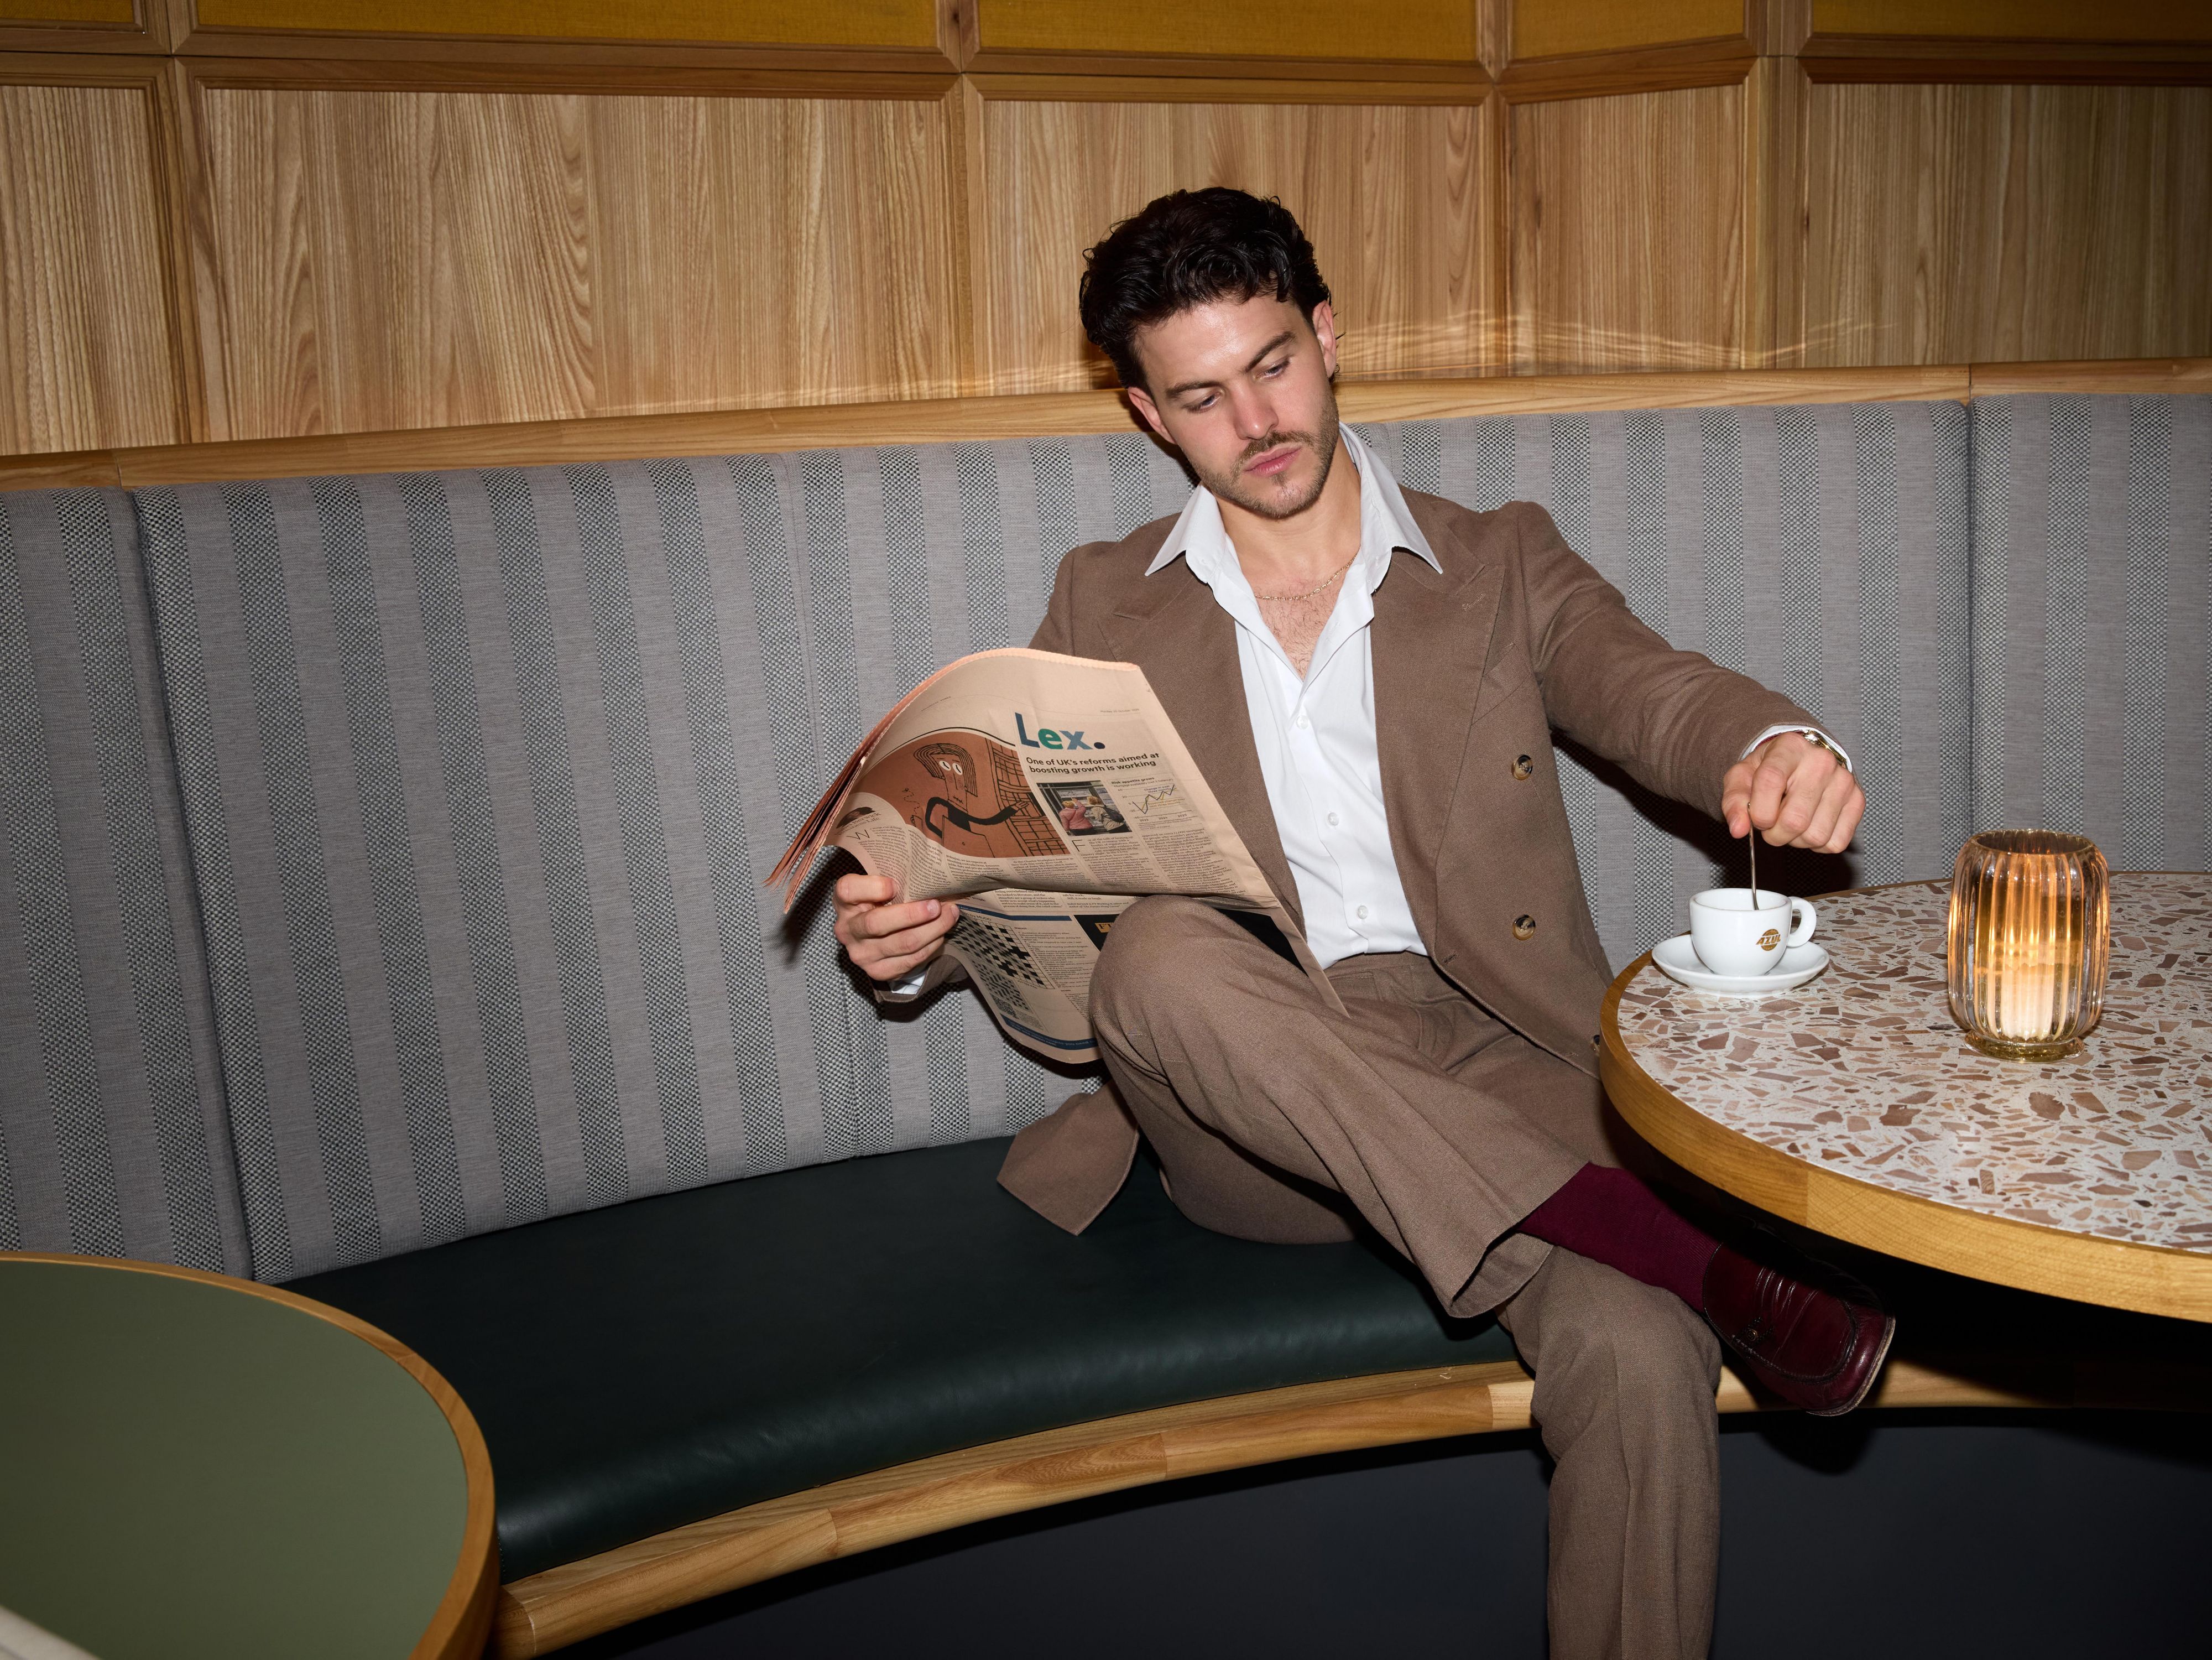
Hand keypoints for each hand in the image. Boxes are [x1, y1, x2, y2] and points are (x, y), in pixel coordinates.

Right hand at [833, 873, 958, 981]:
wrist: (872, 935)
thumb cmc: (879, 901)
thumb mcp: (876, 883)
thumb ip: (890, 875)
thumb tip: (926, 875)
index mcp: (843, 901)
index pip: (848, 890)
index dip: (874, 887)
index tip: (896, 884)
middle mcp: (847, 930)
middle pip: (878, 923)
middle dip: (914, 914)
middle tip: (937, 904)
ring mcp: (862, 954)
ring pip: (903, 944)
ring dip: (933, 929)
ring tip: (950, 915)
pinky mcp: (878, 971)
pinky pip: (911, 960)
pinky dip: (931, 945)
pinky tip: (941, 933)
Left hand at [1721, 732, 1862, 853]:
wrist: (1801, 761)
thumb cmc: (1770, 770)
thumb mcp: (1742, 777)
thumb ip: (1734, 802)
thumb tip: (1739, 829)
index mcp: (1789, 748)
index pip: (1770, 781)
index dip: (1759, 811)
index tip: (1757, 818)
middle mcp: (1822, 761)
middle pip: (1795, 820)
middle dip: (1774, 834)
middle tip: (1772, 824)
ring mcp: (1844, 781)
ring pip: (1815, 836)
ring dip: (1796, 840)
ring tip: (1791, 822)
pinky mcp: (1858, 800)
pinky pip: (1835, 843)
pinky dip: (1817, 844)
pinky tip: (1810, 825)